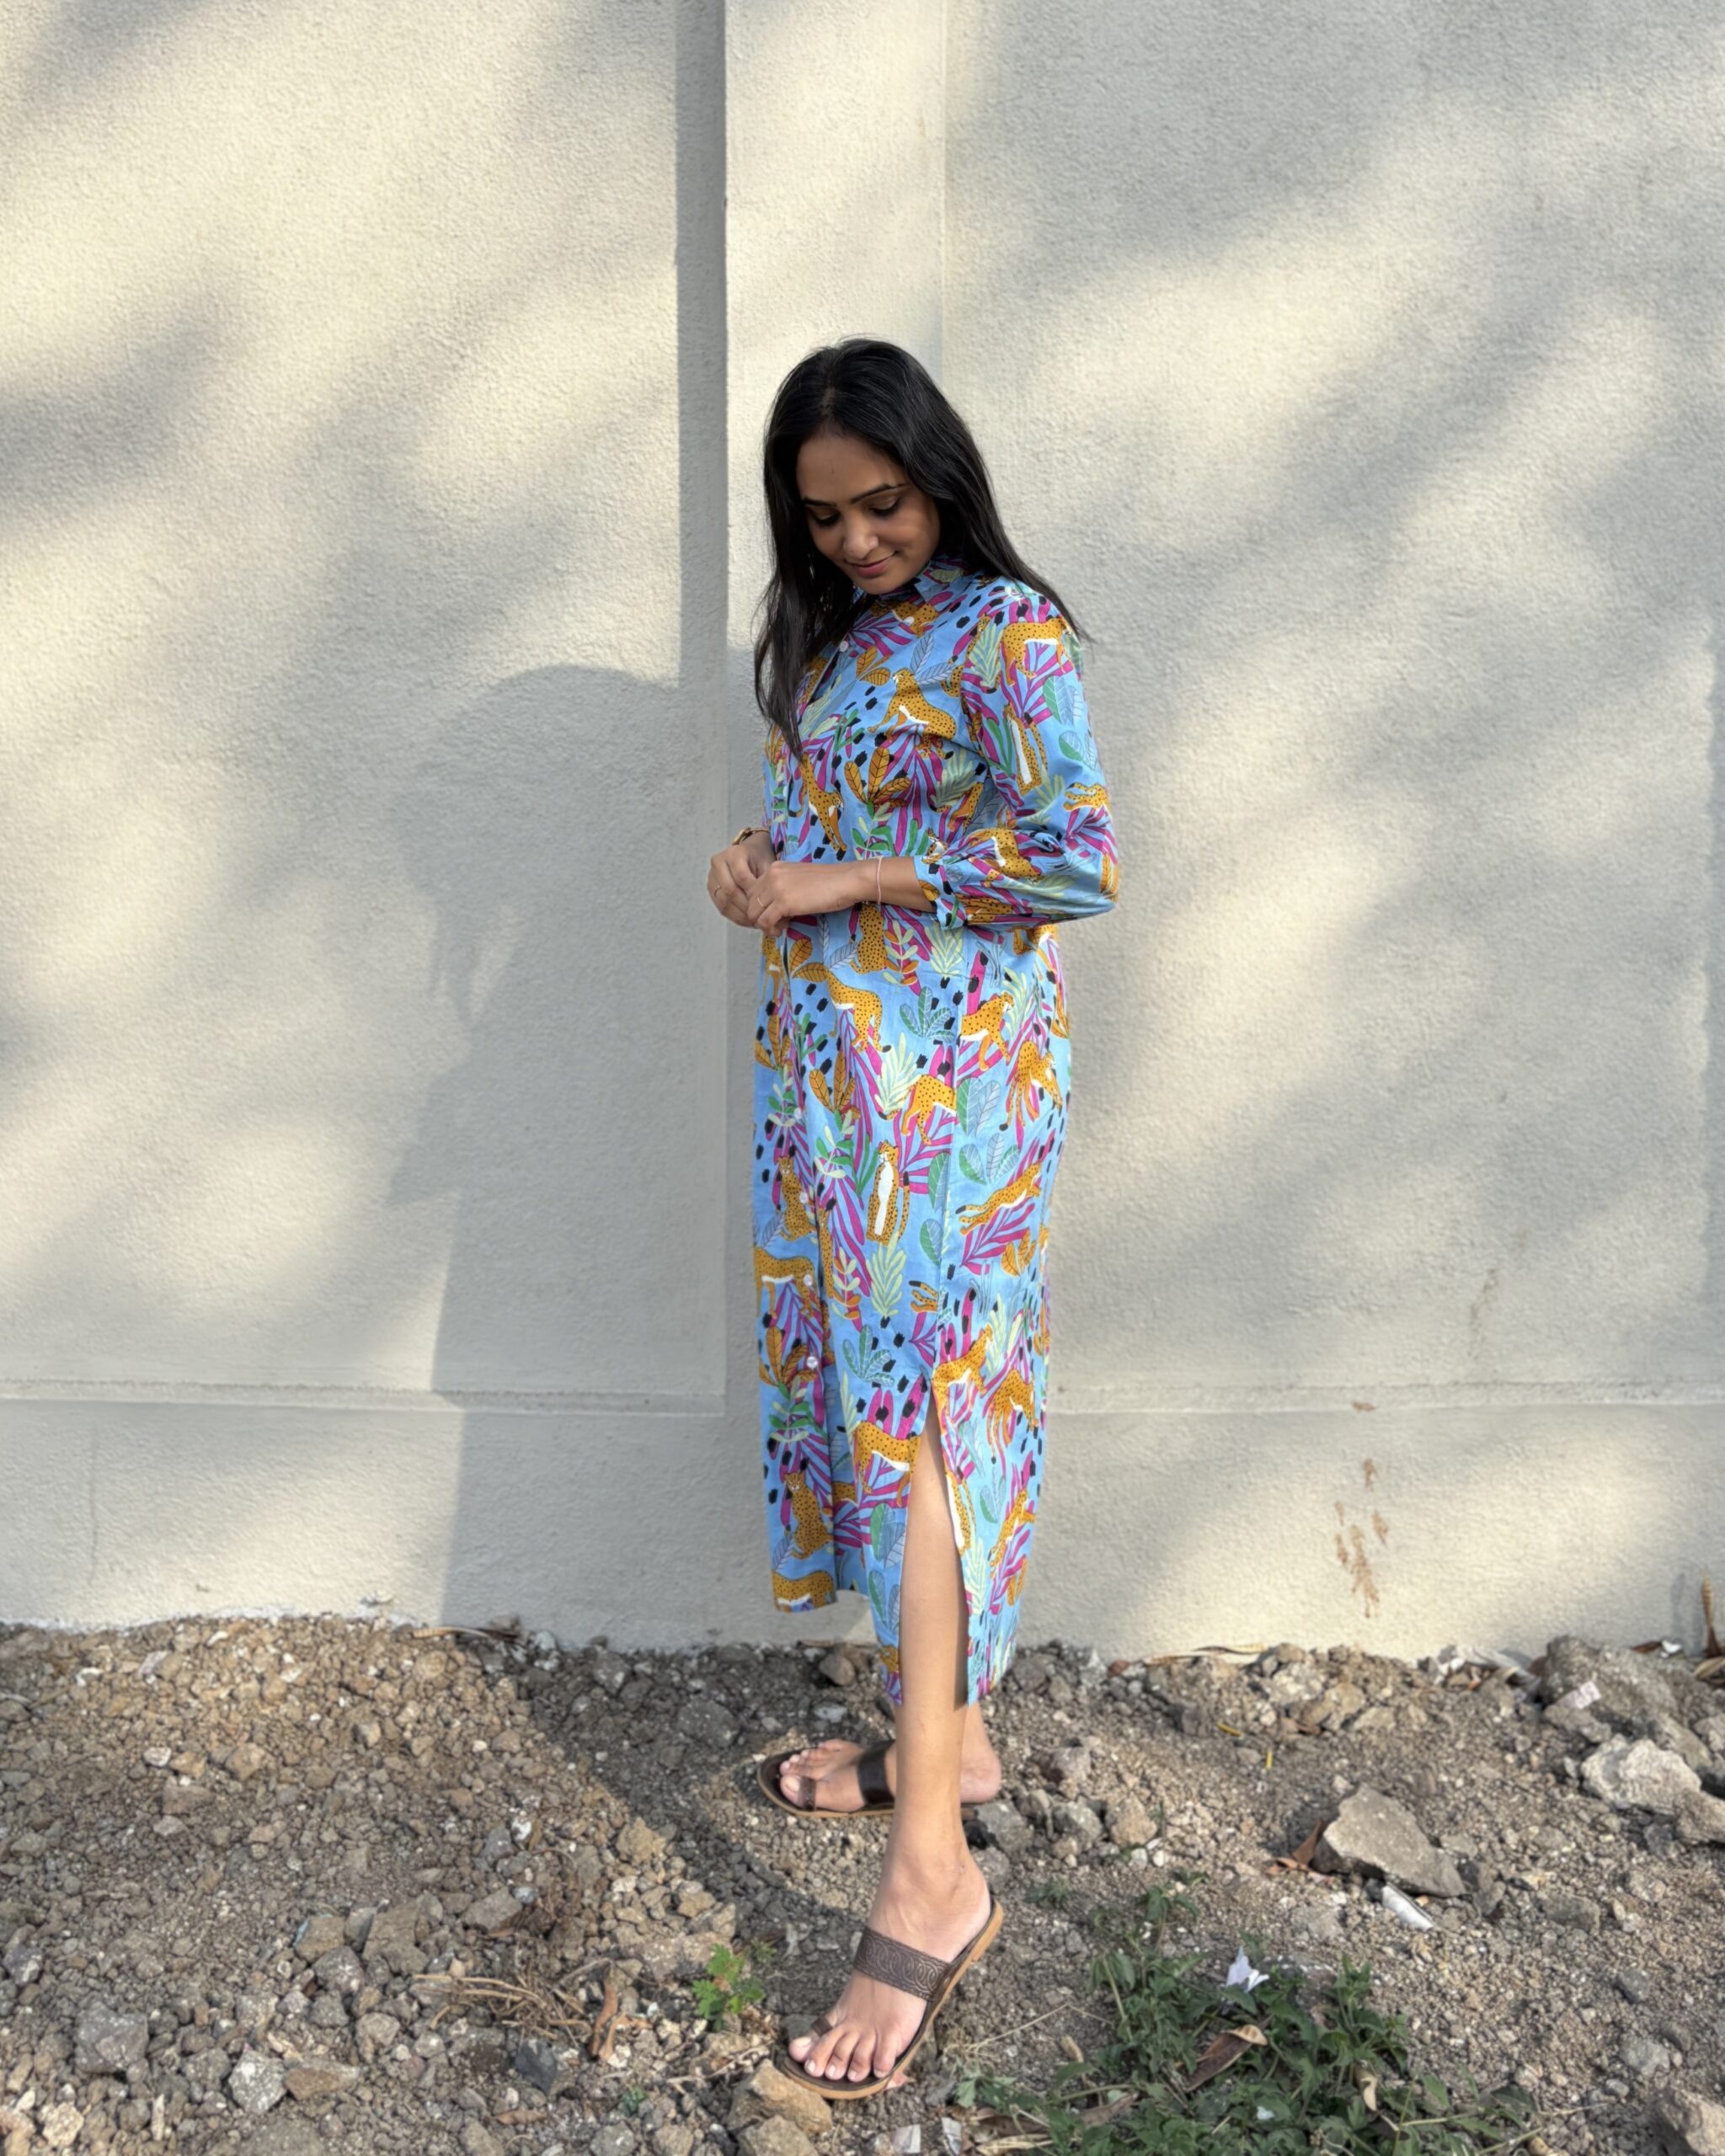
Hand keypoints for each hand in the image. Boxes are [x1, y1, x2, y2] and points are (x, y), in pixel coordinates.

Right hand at [707, 830, 776, 924]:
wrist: (750, 853)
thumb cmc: (761, 859)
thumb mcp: (767, 864)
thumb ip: (766, 881)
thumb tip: (767, 906)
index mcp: (733, 854)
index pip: (741, 877)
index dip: (752, 892)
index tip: (765, 903)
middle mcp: (718, 864)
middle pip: (730, 891)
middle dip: (746, 906)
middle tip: (761, 917)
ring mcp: (712, 877)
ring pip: (724, 901)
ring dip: (740, 915)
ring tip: (755, 921)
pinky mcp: (711, 889)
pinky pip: (721, 907)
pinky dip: (735, 916)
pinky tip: (748, 921)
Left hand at [743, 859, 866, 931]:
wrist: (845, 880)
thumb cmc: (829, 882)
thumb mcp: (798, 880)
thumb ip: (782, 889)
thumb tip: (772, 909)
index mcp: (774, 868)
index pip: (753, 892)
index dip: (761, 906)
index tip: (776, 913)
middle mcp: (771, 875)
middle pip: (750, 903)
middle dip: (761, 917)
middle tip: (778, 922)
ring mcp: (776, 888)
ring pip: (753, 914)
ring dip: (765, 925)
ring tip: (781, 926)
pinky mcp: (784, 902)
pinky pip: (765, 922)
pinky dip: (771, 929)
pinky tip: (784, 928)